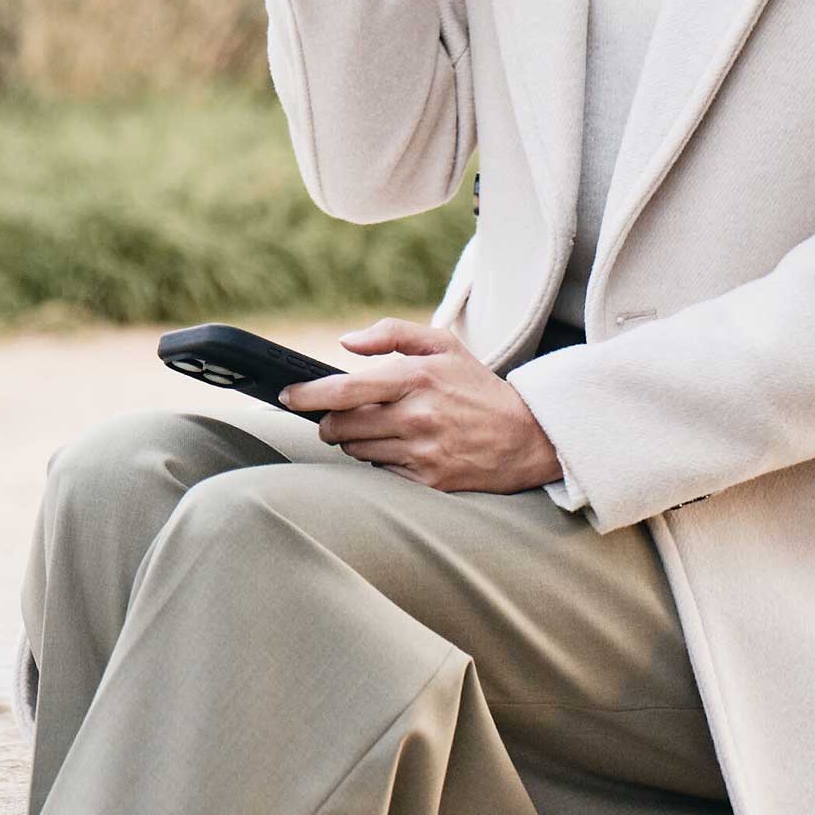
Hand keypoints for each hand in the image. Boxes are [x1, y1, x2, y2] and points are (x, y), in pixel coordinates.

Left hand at [279, 317, 563, 493]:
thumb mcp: (444, 345)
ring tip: (371, 428)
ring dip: (352, 439)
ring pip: (357, 449)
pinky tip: (398, 447)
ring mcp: (422, 450)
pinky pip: (381, 470)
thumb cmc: (478, 386)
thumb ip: (392, 334)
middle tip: (331, 417)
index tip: (287, 396)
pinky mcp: (428, 480)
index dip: (308, 395)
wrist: (526, 435)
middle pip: (341, 425)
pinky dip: (379, 458)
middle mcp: (417, 415)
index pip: (345, 390)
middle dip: (327, 421)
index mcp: (416, 377)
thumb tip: (345, 343)